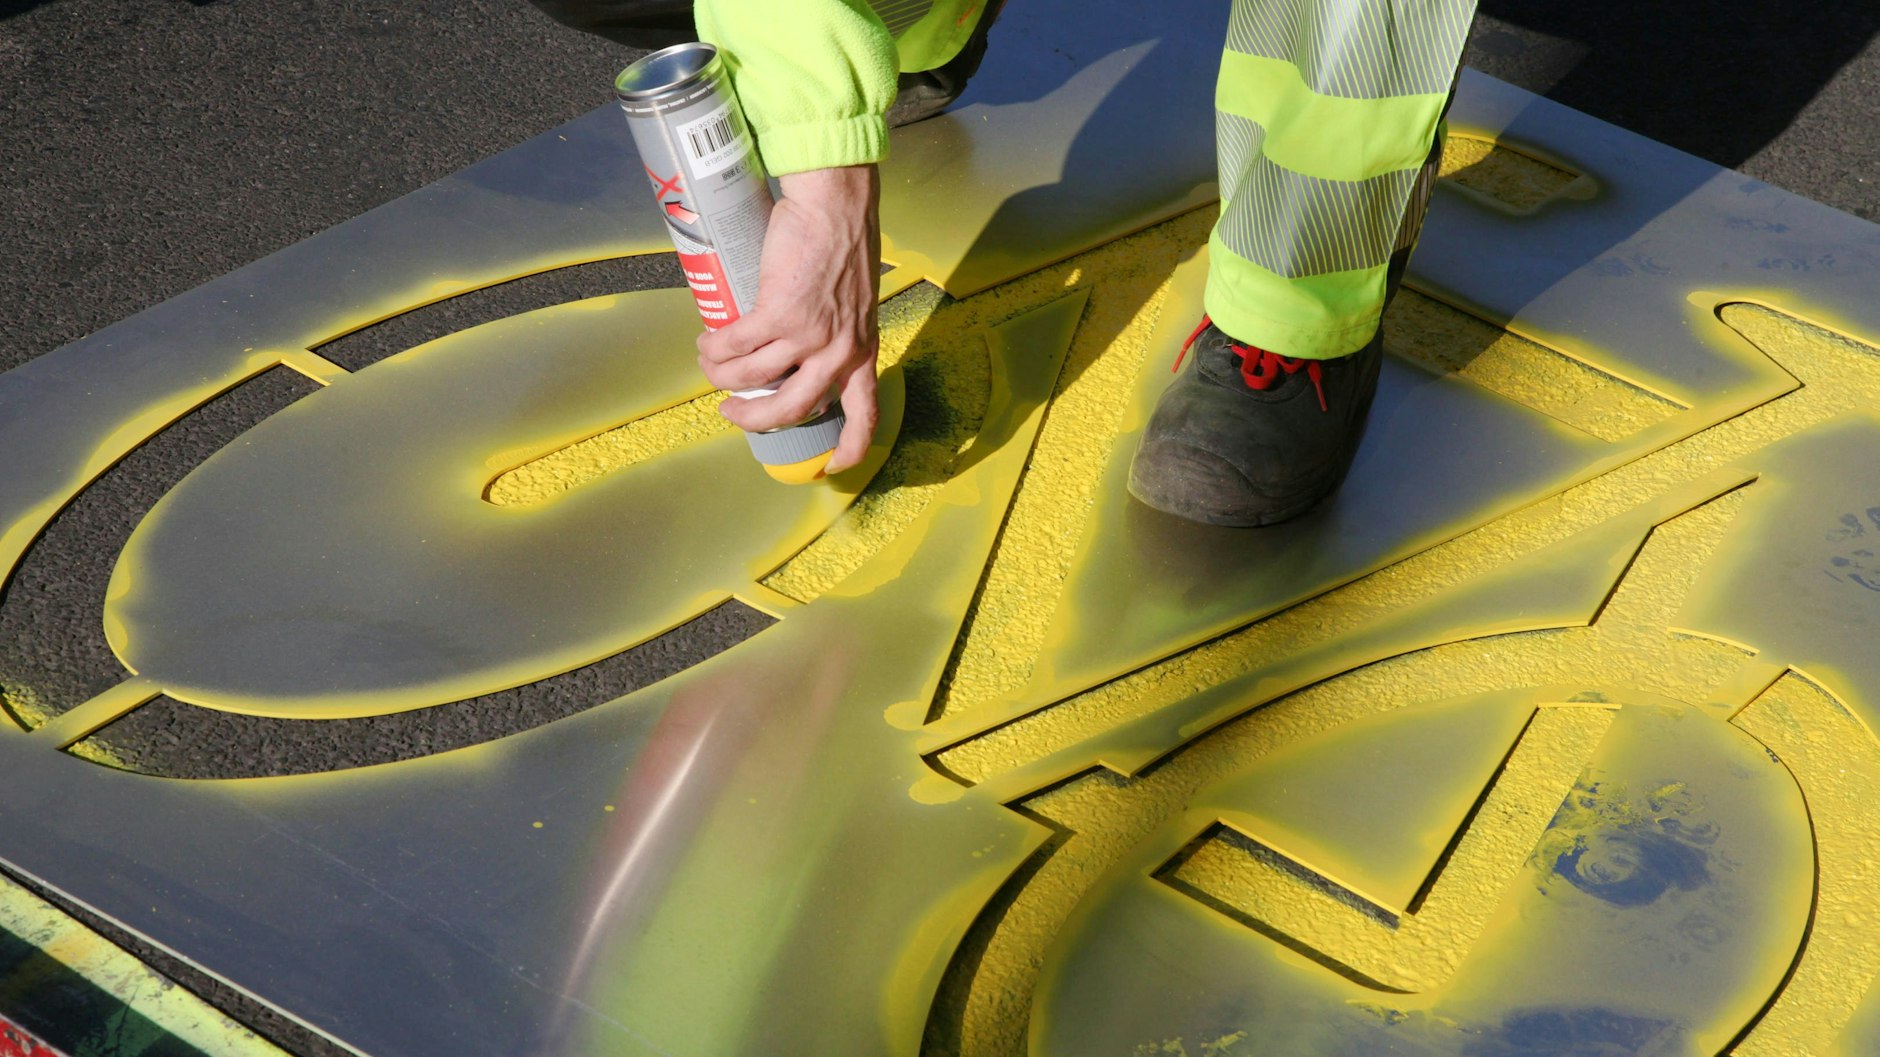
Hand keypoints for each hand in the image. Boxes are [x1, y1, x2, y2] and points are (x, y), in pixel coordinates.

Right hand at [696, 164, 880, 473]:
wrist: (836, 204)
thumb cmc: (844, 243)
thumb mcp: (854, 303)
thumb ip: (836, 331)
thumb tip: (798, 351)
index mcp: (863, 352)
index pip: (865, 414)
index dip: (849, 446)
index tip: (834, 466)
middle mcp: (839, 352)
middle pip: (792, 410)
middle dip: (755, 418)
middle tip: (732, 413)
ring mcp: (810, 336)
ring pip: (754, 378)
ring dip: (722, 376)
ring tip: (710, 363)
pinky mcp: (780, 314)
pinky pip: (737, 346)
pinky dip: (715, 350)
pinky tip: (706, 344)